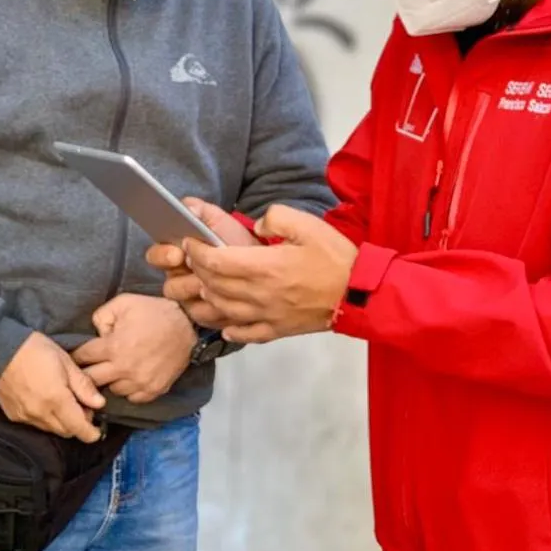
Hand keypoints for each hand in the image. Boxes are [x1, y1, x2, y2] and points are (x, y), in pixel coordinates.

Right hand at [0, 331, 106, 441]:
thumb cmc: (35, 350)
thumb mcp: (66, 362)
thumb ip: (83, 386)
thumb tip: (99, 404)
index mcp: (56, 400)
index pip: (78, 428)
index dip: (91, 433)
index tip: (97, 431)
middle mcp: (40, 413)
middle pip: (66, 431)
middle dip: (78, 424)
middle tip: (83, 406)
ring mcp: (25, 416)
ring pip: (51, 429)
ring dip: (62, 422)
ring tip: (65, 402)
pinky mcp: (14, 416)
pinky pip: (36, 424)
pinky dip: (47, 419)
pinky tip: (48, 402)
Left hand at [72, 293, 197, 403]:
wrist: (188, 324)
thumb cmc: (155, 312)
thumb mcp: (123, 302)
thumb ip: (101, 316)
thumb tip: (95, 334)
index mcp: (113, 346)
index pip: (82, 358)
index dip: (77, 355)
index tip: (77, 356)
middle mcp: (124, 368)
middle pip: (91, 380)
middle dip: (87, 372)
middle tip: (89, 367)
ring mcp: (139, 382)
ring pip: (111, 391)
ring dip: (110, 381)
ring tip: (112, 371)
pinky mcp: (153, 390)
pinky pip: (132, 398)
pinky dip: (128, 389)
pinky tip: (130, 378)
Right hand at [145, 198, 257, 326]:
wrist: (262, 265)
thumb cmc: (236, 242)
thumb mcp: (221, 222)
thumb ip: (202, 212)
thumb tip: (187, 207)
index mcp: (177, 252)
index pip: (156, 255)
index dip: (162, 255)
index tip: (177, 253)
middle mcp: (179, 277)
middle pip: (168, 284)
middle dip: (183, 278)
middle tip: (197, 271)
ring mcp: (191, 298)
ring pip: (184, 302)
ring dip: (199, 292)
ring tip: (214, 285)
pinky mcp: (206, 315)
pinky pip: (202, 316)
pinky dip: (213, 308)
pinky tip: (225, 300)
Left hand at [182, 205, 356, 344]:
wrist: (360, 293)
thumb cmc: (335, 258)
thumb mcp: (307, 224)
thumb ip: (276, 217)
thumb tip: (258, 223)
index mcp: (264, 267)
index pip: (216, 261)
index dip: (197, 251)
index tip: (190, 242)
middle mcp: (259, 294)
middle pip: (213, 285)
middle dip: (197, 270)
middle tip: (191, 258)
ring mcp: (267, 315)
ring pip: (223, 310)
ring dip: (207, 296)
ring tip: (203, 284)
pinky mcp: (278, 329)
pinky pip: (246, 333)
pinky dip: (230, 329)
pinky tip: (225, 323)